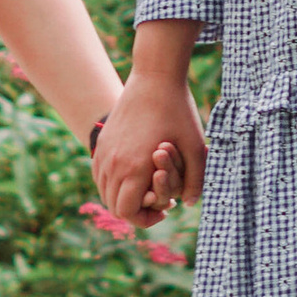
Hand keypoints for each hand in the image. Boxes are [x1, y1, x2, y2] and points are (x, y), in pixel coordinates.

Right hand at [94, 73, 207, 226]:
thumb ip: (195, 182)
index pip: (127, 213)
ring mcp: (104, 151)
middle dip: (135, 210)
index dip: (145, 219)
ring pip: (104, 191)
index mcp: (134, 168)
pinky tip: (133, 174)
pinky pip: (99, 174)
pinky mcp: (102, 141)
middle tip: (158, 200)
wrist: (155, 77)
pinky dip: (112, 182)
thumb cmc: (179, 112)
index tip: (164, 211)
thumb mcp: (196, 149)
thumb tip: (188, 203)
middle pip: (113, 206)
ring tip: (146, 188)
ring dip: (122, 196)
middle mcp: (113, 163)